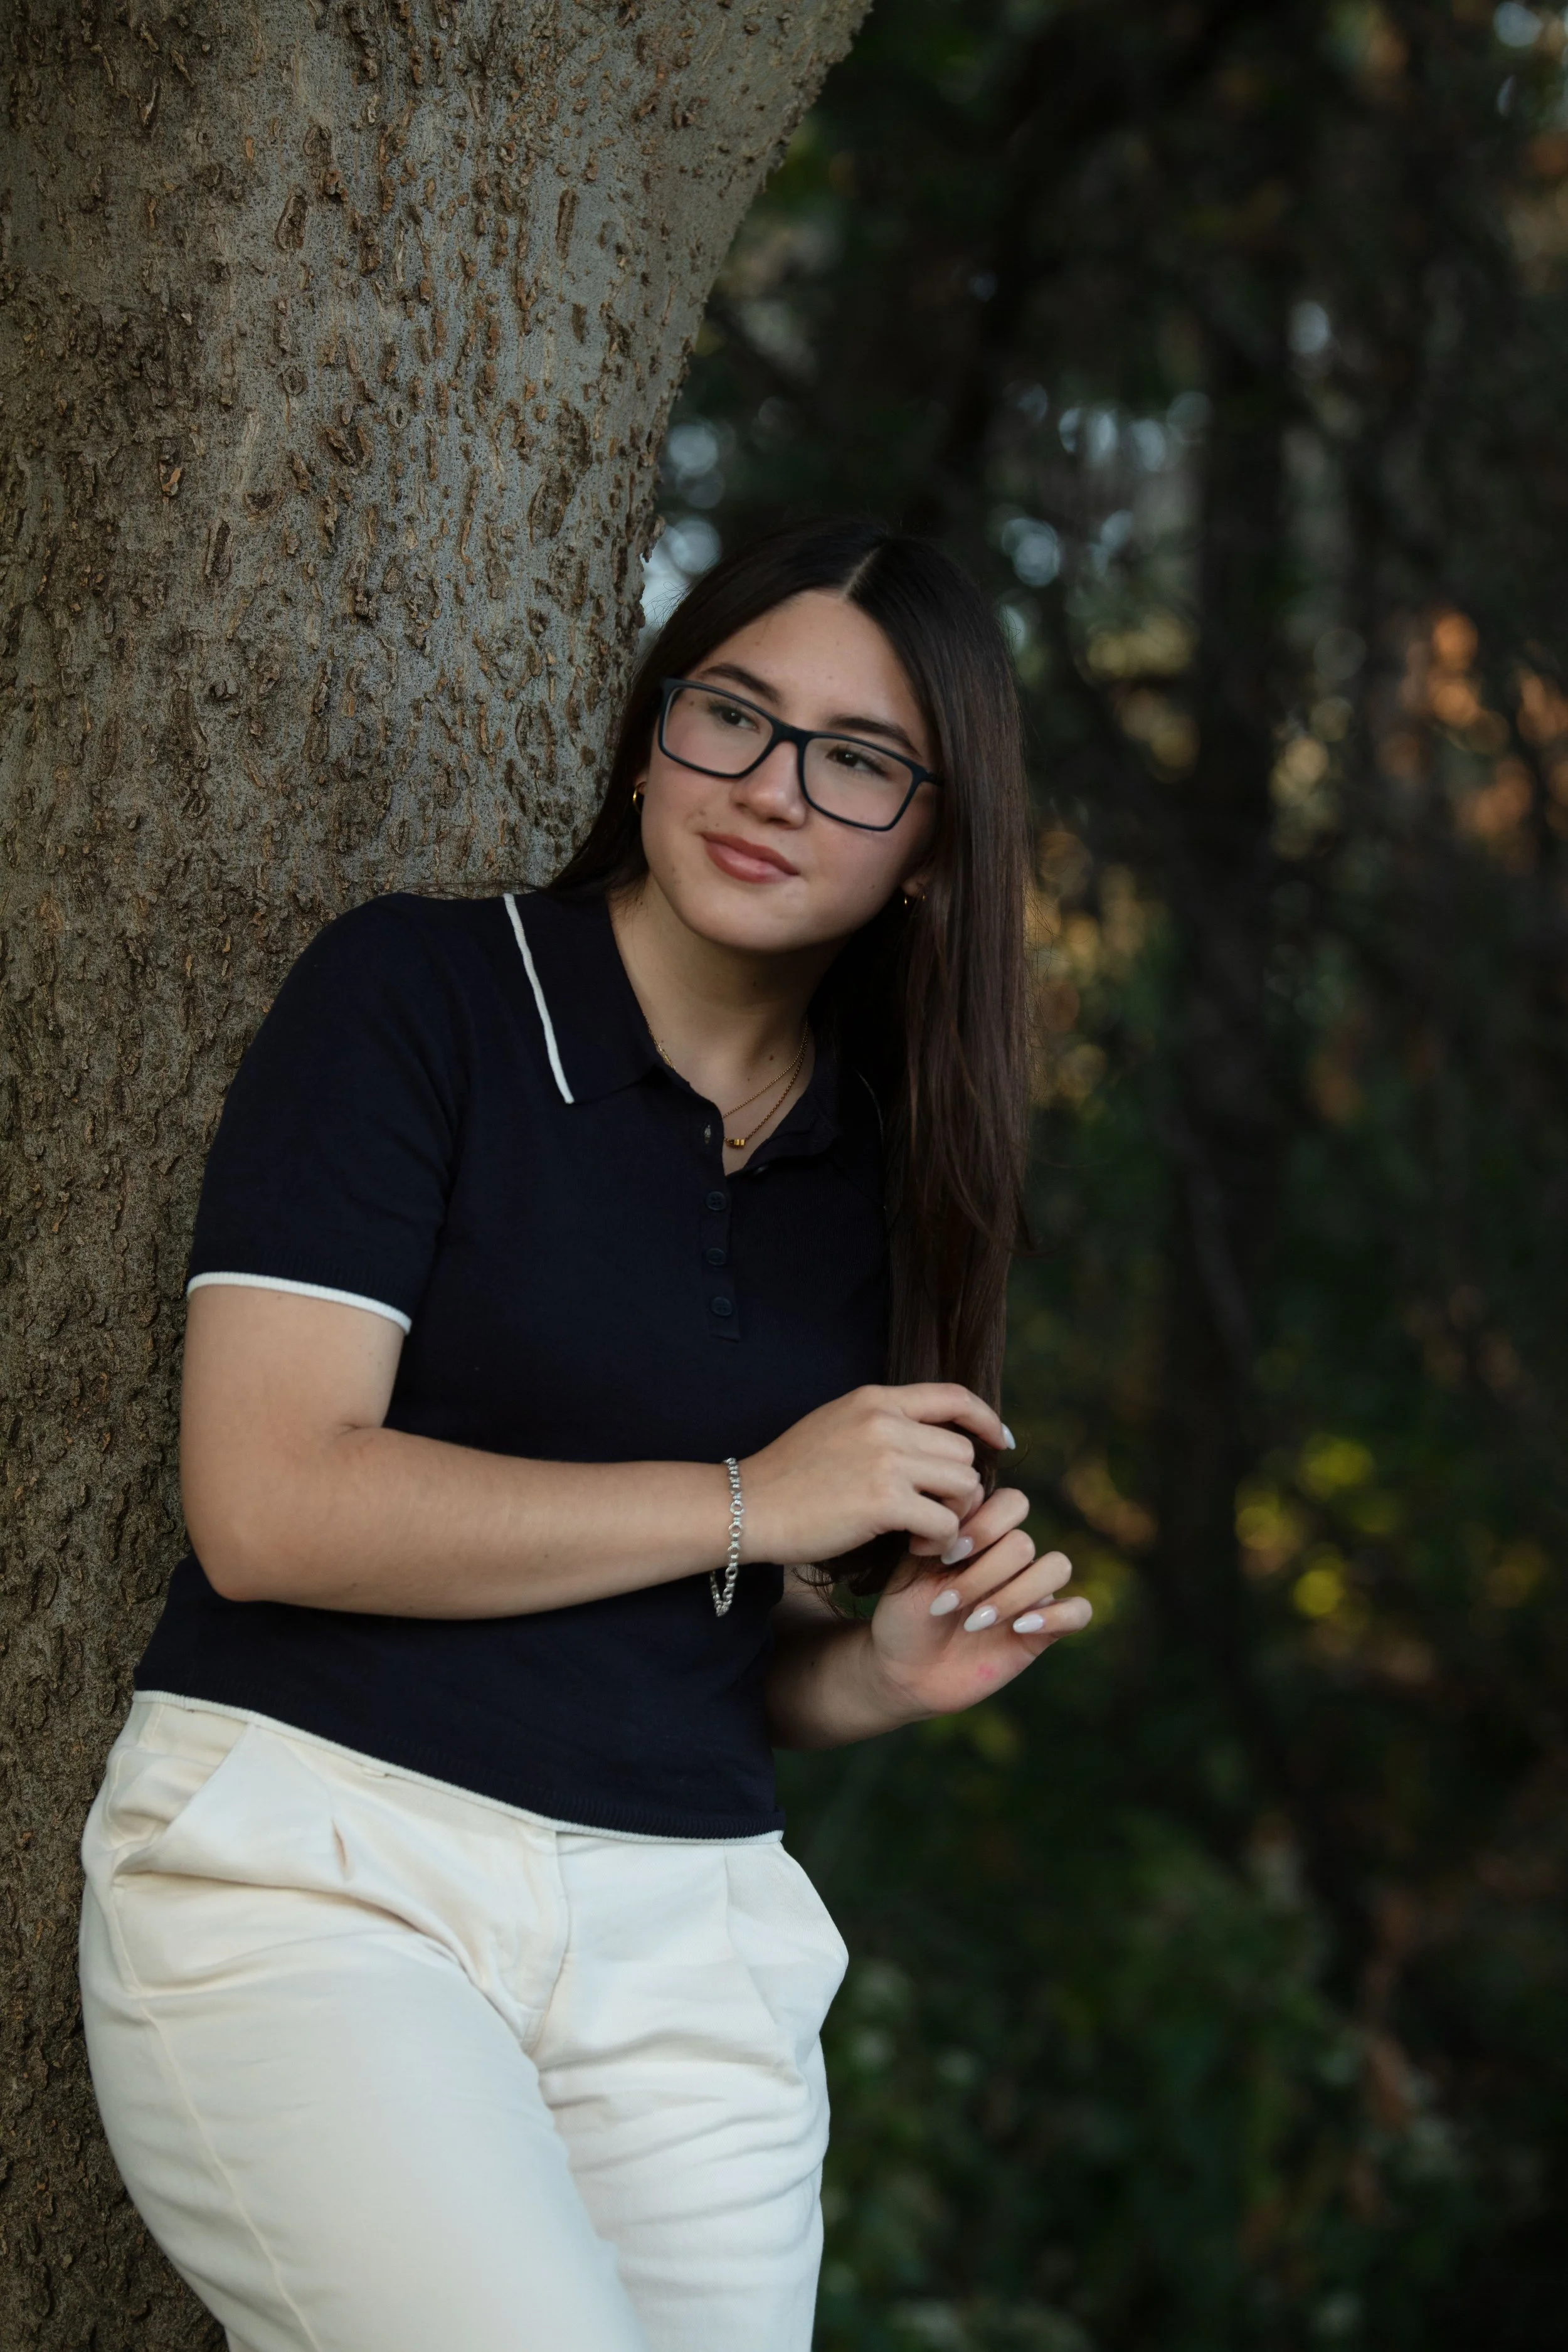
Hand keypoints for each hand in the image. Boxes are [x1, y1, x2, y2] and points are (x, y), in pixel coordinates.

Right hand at [740, 1382, 1003, 1566]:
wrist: (747, 1506)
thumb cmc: (789, 1477)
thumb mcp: (836, 1427)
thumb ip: (881, 1425)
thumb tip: (929, 1438)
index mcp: (875, 1399)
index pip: (953, 1395)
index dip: (985, 1419)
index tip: (1000, 1442)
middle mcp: (885, 1421)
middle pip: (963, 1452)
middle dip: (961, 1489)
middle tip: (941, 1514)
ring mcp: (885, 1458)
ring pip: (963, 1486)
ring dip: (955, 1516)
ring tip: (926, 1532)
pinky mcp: (883, 1500)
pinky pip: (945, 1522)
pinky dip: (940, 1541)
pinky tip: (915, 1545)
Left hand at [863, 1486, 1091, 1720]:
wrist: (903, 1670)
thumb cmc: (903, 1614)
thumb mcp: (912, 1568)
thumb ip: (942, 1529)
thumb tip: (968, 1492)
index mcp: (984, 1536)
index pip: (1012, 1503)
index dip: (984, 1525)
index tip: (944, 1556)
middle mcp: (1012, 1560)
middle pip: (1024, 1542)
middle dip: (983, 1574)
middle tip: (947, 1602)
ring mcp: (1030, 1594)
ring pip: (1057, 1566)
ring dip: (1014, 1594)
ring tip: (974, 1622)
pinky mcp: (1042, 1632)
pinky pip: (1079, 1611)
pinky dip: (1056, 1615)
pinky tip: (1018, 1628)